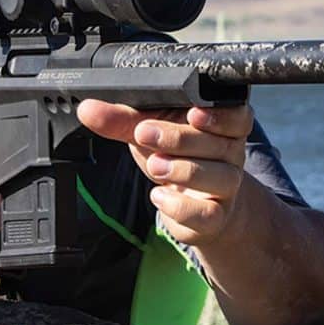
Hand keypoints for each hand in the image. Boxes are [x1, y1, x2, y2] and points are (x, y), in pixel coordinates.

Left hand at [77, 100, 252, 246]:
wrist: (191, 204)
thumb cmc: (175, 157)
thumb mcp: (147, 133)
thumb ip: (121, 119)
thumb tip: (87, 109)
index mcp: (221, 125)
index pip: (236, 116)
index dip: (219, 116)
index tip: (193, 113)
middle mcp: (231, 154)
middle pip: (218, 143)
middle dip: (178, 138)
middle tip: (144, 133)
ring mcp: (227, 186)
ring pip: (220, 177)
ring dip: (183, 170)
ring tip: (153, 165)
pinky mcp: (216, 216)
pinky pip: (208, 213)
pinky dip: (181, 206)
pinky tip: (159, 196)